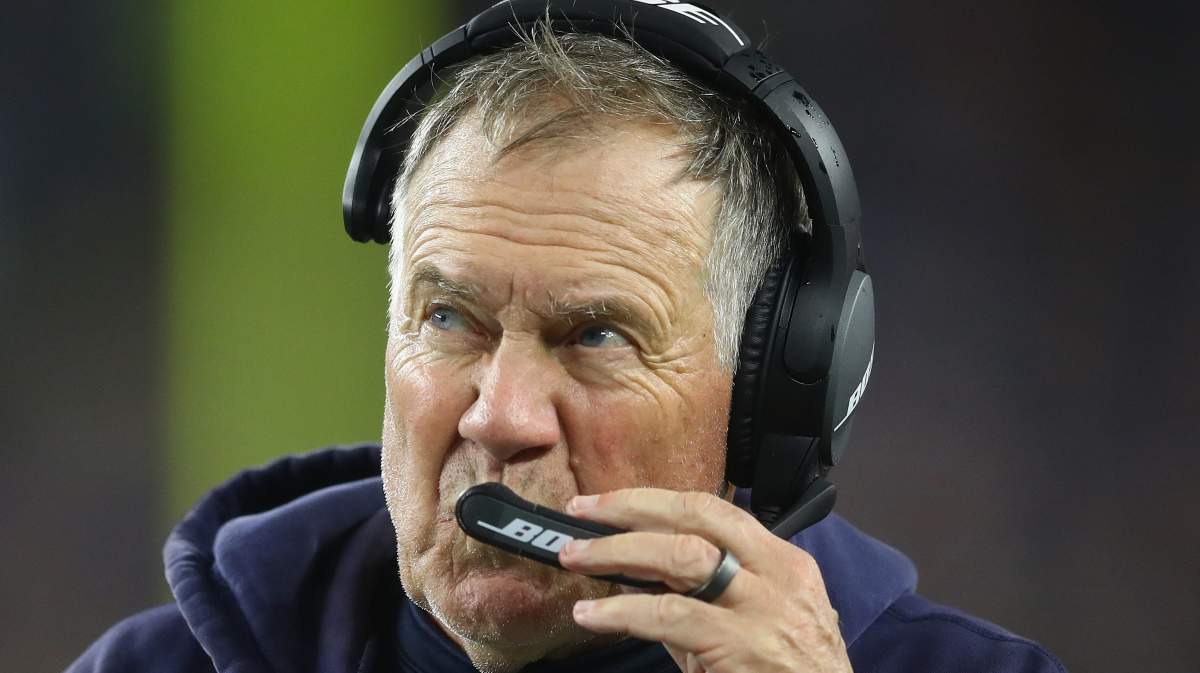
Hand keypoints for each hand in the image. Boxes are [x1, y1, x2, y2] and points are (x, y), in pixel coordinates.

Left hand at [558, 488, 852, 672]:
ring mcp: (763, 608)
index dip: (655, 501)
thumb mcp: (753, 627)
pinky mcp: (741, 645)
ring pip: (682, 556)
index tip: (608, 503)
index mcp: (782, 562)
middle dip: (632, 507)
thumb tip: (638, 578)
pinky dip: (622, 610)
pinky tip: (591, 613)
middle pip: (697, 516)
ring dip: (619, 551)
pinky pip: (670, 615)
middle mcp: (777, 574)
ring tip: (576, 556)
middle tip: (582, 509)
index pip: (714, 511)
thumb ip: (702, 600)